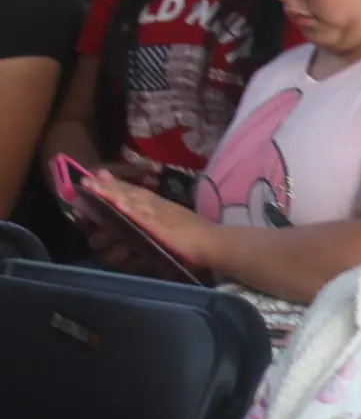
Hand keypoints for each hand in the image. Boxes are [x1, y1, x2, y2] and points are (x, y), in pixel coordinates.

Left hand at [80, 173, 225, 272]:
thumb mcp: (176, 223)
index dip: (116, 184)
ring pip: (130, 201)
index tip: (99, 176)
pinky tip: (116, 203)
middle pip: (128, 193)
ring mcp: (157, 215)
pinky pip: (142, 216)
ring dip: (111, 193)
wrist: (215, 243)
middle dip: (106, 186)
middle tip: (86, 179)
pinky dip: (129, 208)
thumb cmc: (199, 236)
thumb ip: (160, 220)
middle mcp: (156, 206)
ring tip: (93, 186)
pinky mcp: (159, 226)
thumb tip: (147, 223)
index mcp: (160, 206)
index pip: (135, 192)